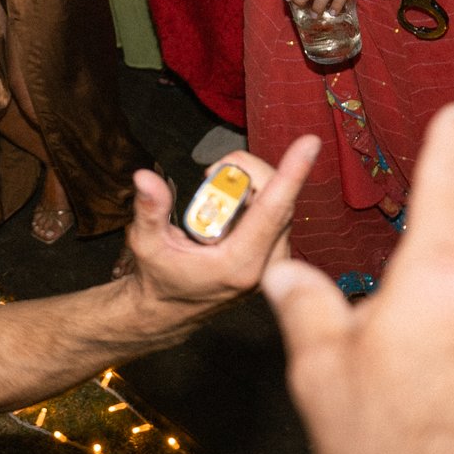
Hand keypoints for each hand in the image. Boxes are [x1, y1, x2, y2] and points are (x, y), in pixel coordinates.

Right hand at [115, 139, 318, 332]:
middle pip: (277, 198)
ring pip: (279, 202)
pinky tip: (228, 210)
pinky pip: (277, 210)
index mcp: (238, 264)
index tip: (308, 144)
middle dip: (246, 172)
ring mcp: (275, 260)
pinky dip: (255, 196)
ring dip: (248, 185)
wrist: (172, 309)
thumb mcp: (146, 245)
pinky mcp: (277, 254)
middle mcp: (265, 264)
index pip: (271, 210)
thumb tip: (145, 178)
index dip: (291, 174)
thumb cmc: (161, 277)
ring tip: (211, 199)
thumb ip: (149, 210)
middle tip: (207, 175)